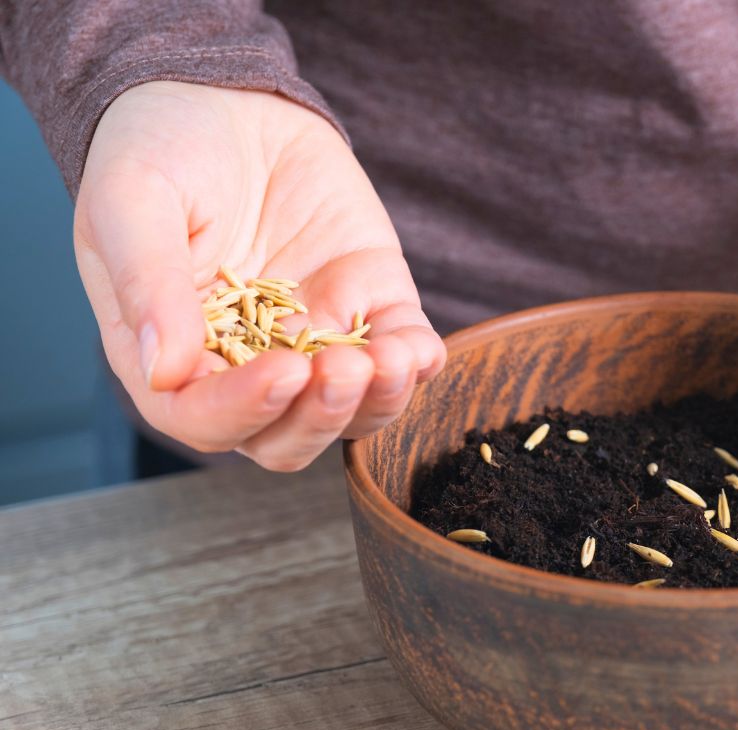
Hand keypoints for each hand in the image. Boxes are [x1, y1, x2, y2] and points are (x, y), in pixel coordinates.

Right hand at [75, 81, 445, 470]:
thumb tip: (164, 371)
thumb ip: (149, 285)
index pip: (207, 418)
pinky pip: (403, 353)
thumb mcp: (133, 203)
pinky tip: (418, 347)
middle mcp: (247, 362)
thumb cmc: (157, 148)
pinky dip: (418, 362)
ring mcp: (314, 336)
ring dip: (379, 400)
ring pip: (354, 410)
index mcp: (177, 354)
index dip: (246, 410)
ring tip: (391, 359)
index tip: (283, 373)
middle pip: (288, 438)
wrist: (222, 95)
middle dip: (322, 418)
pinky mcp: (369, 301)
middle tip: (342, 370)